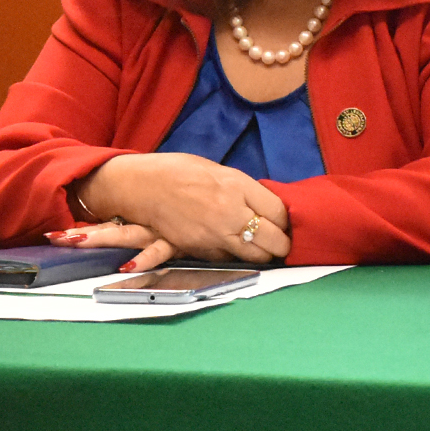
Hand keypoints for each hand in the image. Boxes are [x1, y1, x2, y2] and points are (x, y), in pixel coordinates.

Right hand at [58, 154, 290, 270]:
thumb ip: (248, 192)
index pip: (281, 214)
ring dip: (263, 254)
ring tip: (264, 248)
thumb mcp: (223, 173)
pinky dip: (235, 256)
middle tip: (283, 242)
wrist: (142, 185)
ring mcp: (213, 235)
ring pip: (253, 256)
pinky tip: (234, 248)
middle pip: (273, 240)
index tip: (287, 224)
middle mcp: (230, 214)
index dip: (287, 222)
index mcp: (240, 188)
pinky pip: (227, 259)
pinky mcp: (197, 250)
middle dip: (282, 244)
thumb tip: (270, 208)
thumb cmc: (183, 172)